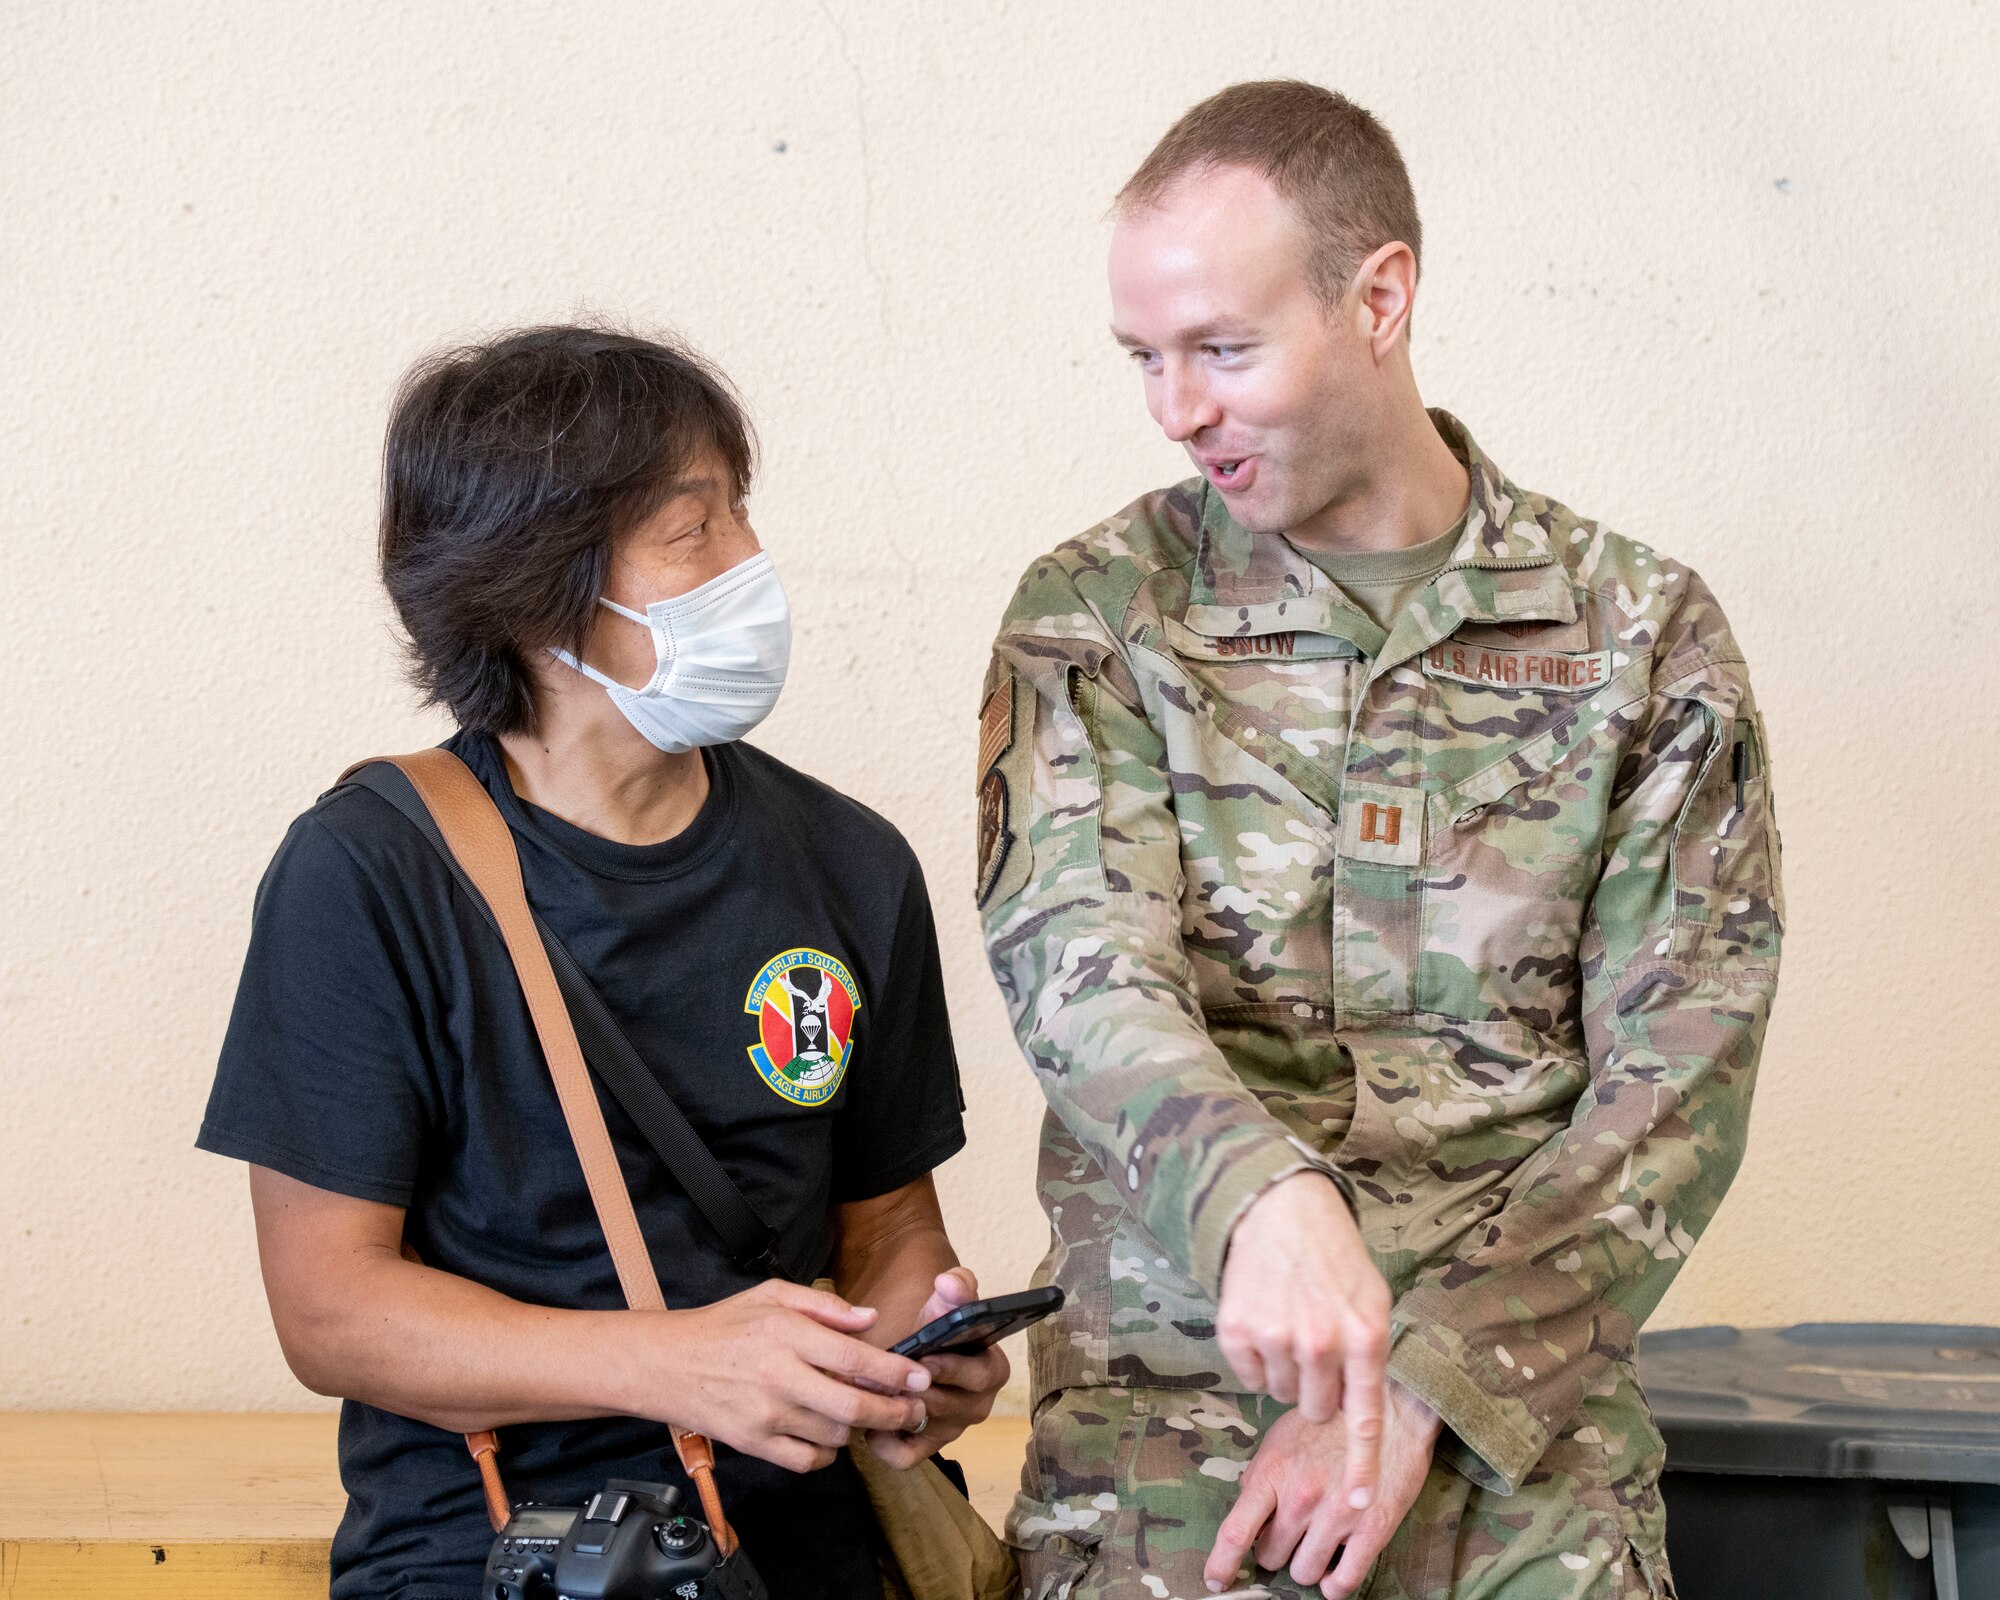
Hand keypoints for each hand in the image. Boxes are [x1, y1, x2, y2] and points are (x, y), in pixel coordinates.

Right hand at [611, 1279, 931, 1472]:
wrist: (666, 1364)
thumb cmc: (724, 1325)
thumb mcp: (772, 1295)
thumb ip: (825, 1305)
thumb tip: (870, 1320)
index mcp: (787, 1334)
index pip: (856, 1359)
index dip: (896, 1372)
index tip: (921, 1377)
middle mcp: (780, 1377)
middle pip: (853, 1407)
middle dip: (894, 1412)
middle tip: (915, 1409)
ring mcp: (766, 1415)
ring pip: (835, 1436)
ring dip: (858, 1430)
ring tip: (865, 1415)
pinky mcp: (753, 1444)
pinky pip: (807, 1461)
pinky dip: (827, 1454)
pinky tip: (827, 1435)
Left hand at [864, 1268, 1010, 1468]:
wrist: (920, 1354)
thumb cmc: (937, 1330)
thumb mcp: (946, 1305)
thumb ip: (955, 1288)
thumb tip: (949, 1281)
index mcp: (994, 1369)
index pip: (980, 1375)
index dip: (950, 1368)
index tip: (924, 1358)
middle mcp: (979, 1404)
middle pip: (947, 1405)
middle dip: (911, 1389)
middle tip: (881, 1376)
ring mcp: (955, 1429)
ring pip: (924, 1427)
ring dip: (893, 1410)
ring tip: (867, 1390)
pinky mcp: (929, 1447)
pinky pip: (906, 1456)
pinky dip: (885, 1444)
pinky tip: (871, 1423)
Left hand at [1204, 1380, 1439, 1596]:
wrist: (1395, 1407)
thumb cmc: (1334, 1419)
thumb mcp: (1283, 1436)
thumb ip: (1261, 1474)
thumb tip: (1245, 1506)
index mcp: (1273, 1472)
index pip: (1235, 1531)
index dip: (1220, 1564)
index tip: (1215, 1580)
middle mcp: (1301, 1497)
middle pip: (1270, 1556)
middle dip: (1276, 1550)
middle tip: (1291, 1533)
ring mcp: (1336, 1516)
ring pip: (1304, 1573)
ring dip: (1306, 1564)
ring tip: (1317, 1543)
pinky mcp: (1371, 1530)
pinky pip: (1343, 1581)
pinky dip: (1335, 1585)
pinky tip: (1335, 1572)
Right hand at [1216, 1172, 1390, 1506]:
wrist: (1280, 1210)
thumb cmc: (1332, 1259)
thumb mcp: (1372, 1300)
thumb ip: (1370, 1356)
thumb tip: (1355, 1411)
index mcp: (1365, 1337)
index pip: (1364, 1419)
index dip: (1361, 1467)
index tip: (1356, 1505)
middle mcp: (1322, 1342)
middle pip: (1318, 1411)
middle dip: (1318, 1389)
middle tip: (1315, 1345)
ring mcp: (1277, 1337)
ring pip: (1281, 1394)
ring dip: (1286, 1371)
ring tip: (1289, 1322)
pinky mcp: (1238, 1331)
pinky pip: (1249, 1376)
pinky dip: (1255, 1358)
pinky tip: (1264, 1319)